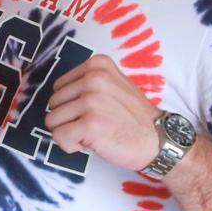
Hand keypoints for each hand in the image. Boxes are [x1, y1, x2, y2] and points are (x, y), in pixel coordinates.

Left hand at [45, 54, 161, 171]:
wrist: (159, 141)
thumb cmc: (133, 117)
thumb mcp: (113, 85)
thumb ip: (87, 82)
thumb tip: (56, 95)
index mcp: (97, 65)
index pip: (59, 87)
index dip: (72, 105)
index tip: (94, 111)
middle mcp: (93, 78)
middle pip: (53, 103)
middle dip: (69, 119)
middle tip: (95, 124)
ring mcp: (91, 100)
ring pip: (52, 121)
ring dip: (70, 132)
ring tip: (95, 133)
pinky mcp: (90, 124)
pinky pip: (59, 137)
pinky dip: (71, 145)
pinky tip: (92, 143)